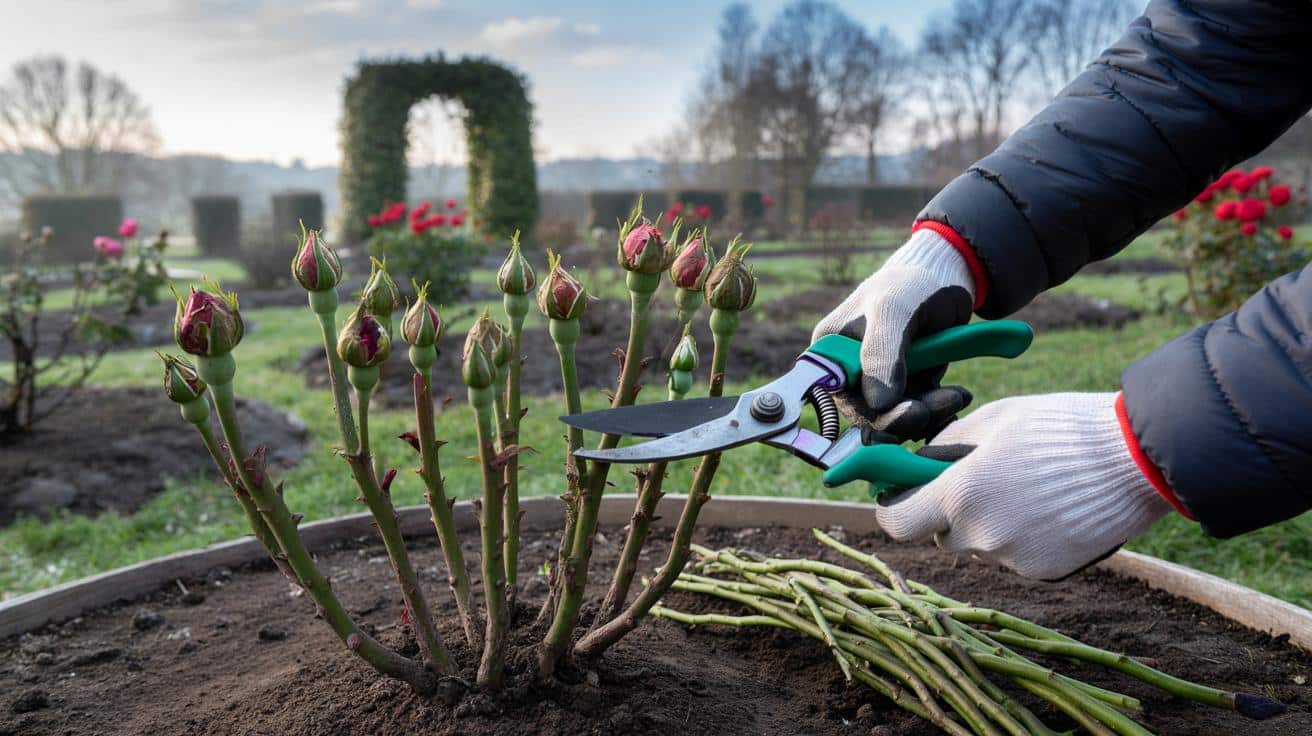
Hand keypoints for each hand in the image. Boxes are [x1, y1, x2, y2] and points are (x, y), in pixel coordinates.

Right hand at [812, 228, 975, 415]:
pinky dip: (938, 410)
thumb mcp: (892, 311)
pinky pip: (917, 411)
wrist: (945, 277)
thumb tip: (878, 405)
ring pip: (899, 416)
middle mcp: (849, 371)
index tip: (908, 413)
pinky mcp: (905, 385)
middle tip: (942, 405)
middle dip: (906, 415)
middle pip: (871, 414)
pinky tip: (958, 397)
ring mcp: (878, 380)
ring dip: (930, 413)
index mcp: (830, 353)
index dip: (871, 415)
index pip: (842, 399)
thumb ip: (881, 354)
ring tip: (959, 395)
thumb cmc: (910, 284)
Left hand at [874, 392, 1171, 579]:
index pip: (897, 523)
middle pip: (942, 534)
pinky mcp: (1045, 571)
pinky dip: (1024, 537)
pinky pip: (1016, 556)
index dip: (896, 508)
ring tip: (1031, 488)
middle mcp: (982, 535)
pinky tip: (1052, 507)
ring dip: (991, 524)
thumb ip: (944, 447)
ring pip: (982, 545)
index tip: (905, 494)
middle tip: (984, 480)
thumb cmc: (1060, 427)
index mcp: (960, 494)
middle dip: (951, 511)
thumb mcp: (991, 419)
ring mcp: (1015, 559)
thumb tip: (919, 466)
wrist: (1137, 457)